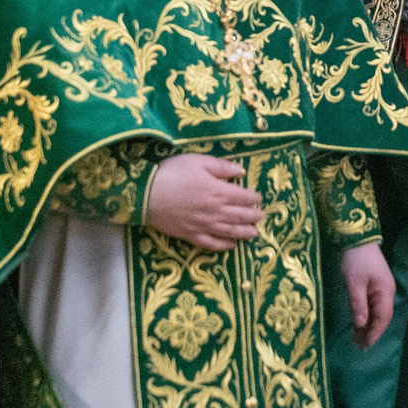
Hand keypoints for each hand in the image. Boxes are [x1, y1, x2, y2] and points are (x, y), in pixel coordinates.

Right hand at [143, 154, 262, 251]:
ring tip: (255, 233)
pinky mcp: (191, 236)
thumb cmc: (172, 173)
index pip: (243, 197)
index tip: (259, 198)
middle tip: (261, 217)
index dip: (253, 198)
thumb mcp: (198, 161)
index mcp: (219, 191)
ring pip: (230, 232)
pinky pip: (212, 244)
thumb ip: (221, 167)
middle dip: (254, 216)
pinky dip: (224, 246)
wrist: (146, 194)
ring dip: (245, 233)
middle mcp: (216, 212)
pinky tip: (231, 246)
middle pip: (240, 216)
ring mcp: (204, 226)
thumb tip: (241, 171)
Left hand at [340, 243, 394, 347]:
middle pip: (381, 317)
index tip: (366, 345)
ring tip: (357, 339)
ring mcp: (381, 289)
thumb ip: (358, 304)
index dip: (375, 332)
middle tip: (360, 346)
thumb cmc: (356, 259)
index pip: (383, 318)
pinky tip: (358, 324)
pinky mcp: (373, 285)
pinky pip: (372, 306)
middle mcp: (386, 292)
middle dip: (371, 332)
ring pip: (376, 312)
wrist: (356, 237)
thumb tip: (361, 324)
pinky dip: (365, 315)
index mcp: (385, 291)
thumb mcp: (354, 283)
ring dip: (368, 325)